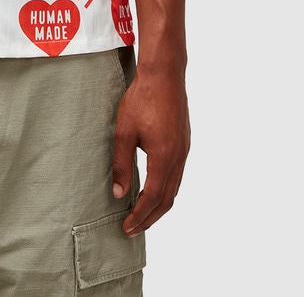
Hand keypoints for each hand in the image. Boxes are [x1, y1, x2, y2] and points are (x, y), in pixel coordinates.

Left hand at [110, 64, 189, 236]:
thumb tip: (118, 194)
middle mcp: (179, 158)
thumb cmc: (142, 98)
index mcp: (164, 158)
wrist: (164, 74)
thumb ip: (121, 164)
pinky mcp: (184, 141)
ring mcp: (184, 149)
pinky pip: (177, 174)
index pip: (153, 198)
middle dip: (150, 217)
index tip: (127, 228)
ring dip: (159, 205)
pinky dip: (166, 189)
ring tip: (142, 214)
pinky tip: (154, 188)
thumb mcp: (124, 132)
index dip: (140, 216)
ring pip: (175, 188)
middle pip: (167, 199)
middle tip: (133, 229)